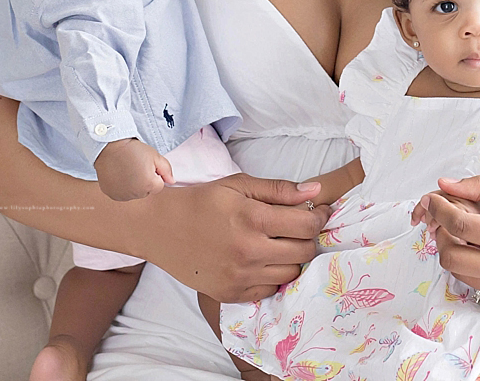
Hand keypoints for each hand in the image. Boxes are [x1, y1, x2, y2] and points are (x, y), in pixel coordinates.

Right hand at [93, 138, 174, 200]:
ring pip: (134, 193)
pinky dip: (122, 187)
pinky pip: (122, 194)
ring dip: (133, 185)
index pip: (159, 186)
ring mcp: (123, 195)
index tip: (146, 165)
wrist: (108, 147)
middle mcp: (136, 193)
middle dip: (145, 181)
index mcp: (148, 184)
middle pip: (147, 191)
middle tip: (136, 166)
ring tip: (127, 170)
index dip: (155, 174)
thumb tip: (171, 181)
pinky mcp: (112, 194)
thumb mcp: (154, 155)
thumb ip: (166, 169)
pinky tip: (119, 175)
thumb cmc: (131, 149)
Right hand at [141, 173, 329, 302]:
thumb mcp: (239, 185)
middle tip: (299, 228)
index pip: (307, 225)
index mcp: (253, 218)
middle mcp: (249, 251)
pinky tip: (263, 261)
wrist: (160, 228)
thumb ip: (280, 189)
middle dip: (308, 238)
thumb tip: (316, 191)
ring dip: (293, 258)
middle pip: (305, 251)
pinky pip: (269, 290)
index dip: (319, 217)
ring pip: (291, 274)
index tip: (318, 212)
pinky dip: (273, 276)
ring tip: (280, 244)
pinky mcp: (230, 293)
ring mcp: (240, 276)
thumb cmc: (201, 202)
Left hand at [423, 176, 479, 314]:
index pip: (462, 227)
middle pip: (450, 257)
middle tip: (452, 218)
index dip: (441, 210)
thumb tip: (445, 184)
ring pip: (458, 274)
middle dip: (443, 234)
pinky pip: (475, 285)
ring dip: (456, 250)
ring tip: (473, 233)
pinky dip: (473, 267)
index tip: (434, 199)